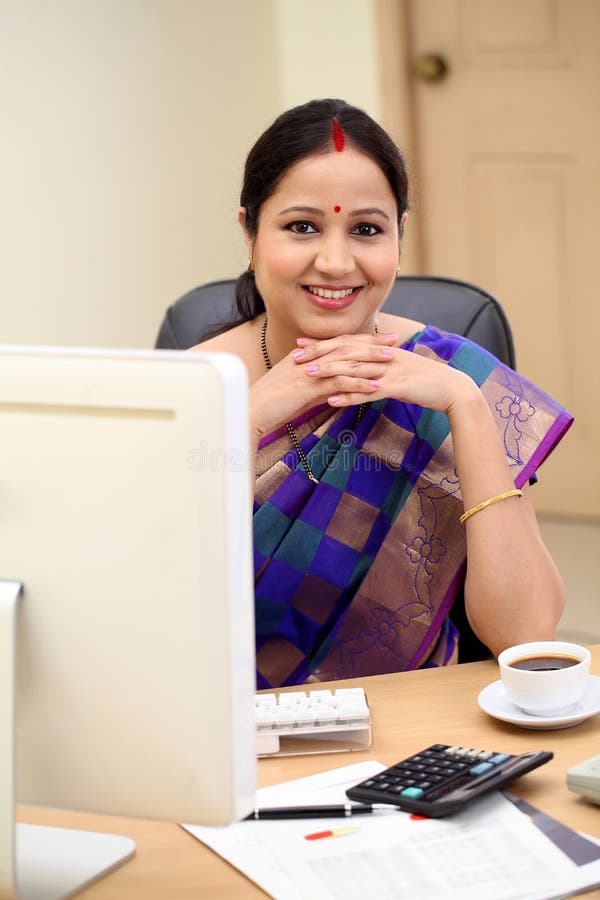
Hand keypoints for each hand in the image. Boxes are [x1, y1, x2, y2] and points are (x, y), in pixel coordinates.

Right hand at [250, 331, 397, 436]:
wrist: (252, 411)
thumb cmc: (273, 404)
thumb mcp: (298, 391)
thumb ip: (317, 386)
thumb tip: (334, 391)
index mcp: (306, 355)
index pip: (339, 343)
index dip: (361, 340)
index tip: (381, 339)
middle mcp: (309, 357)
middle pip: (346, 346)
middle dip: (371, 343)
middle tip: (394, 341)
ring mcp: (309, 370)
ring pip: (345, 360)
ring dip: (370, 360)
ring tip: (391, 360)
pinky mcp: (308, 386)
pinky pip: (338, 382)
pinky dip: (358, 383)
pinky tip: (375, 386)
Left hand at [296, 334, 478, 413]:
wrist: (453, 389)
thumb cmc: (426, 382)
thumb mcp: (399, 370)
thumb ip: (379, 367)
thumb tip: (361, 372)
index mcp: (382, 350)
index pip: (348, 343)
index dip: (323, 343)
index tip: (300, 344)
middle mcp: (383, 356)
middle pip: (346, 351)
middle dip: (319, 353)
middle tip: (294, 357)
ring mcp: (390, 370)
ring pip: (353, 368)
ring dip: (328, 371)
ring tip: (305, 376)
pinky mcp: (397, 387)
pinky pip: (368, 391)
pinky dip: (349, 395)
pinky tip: (331, 401)